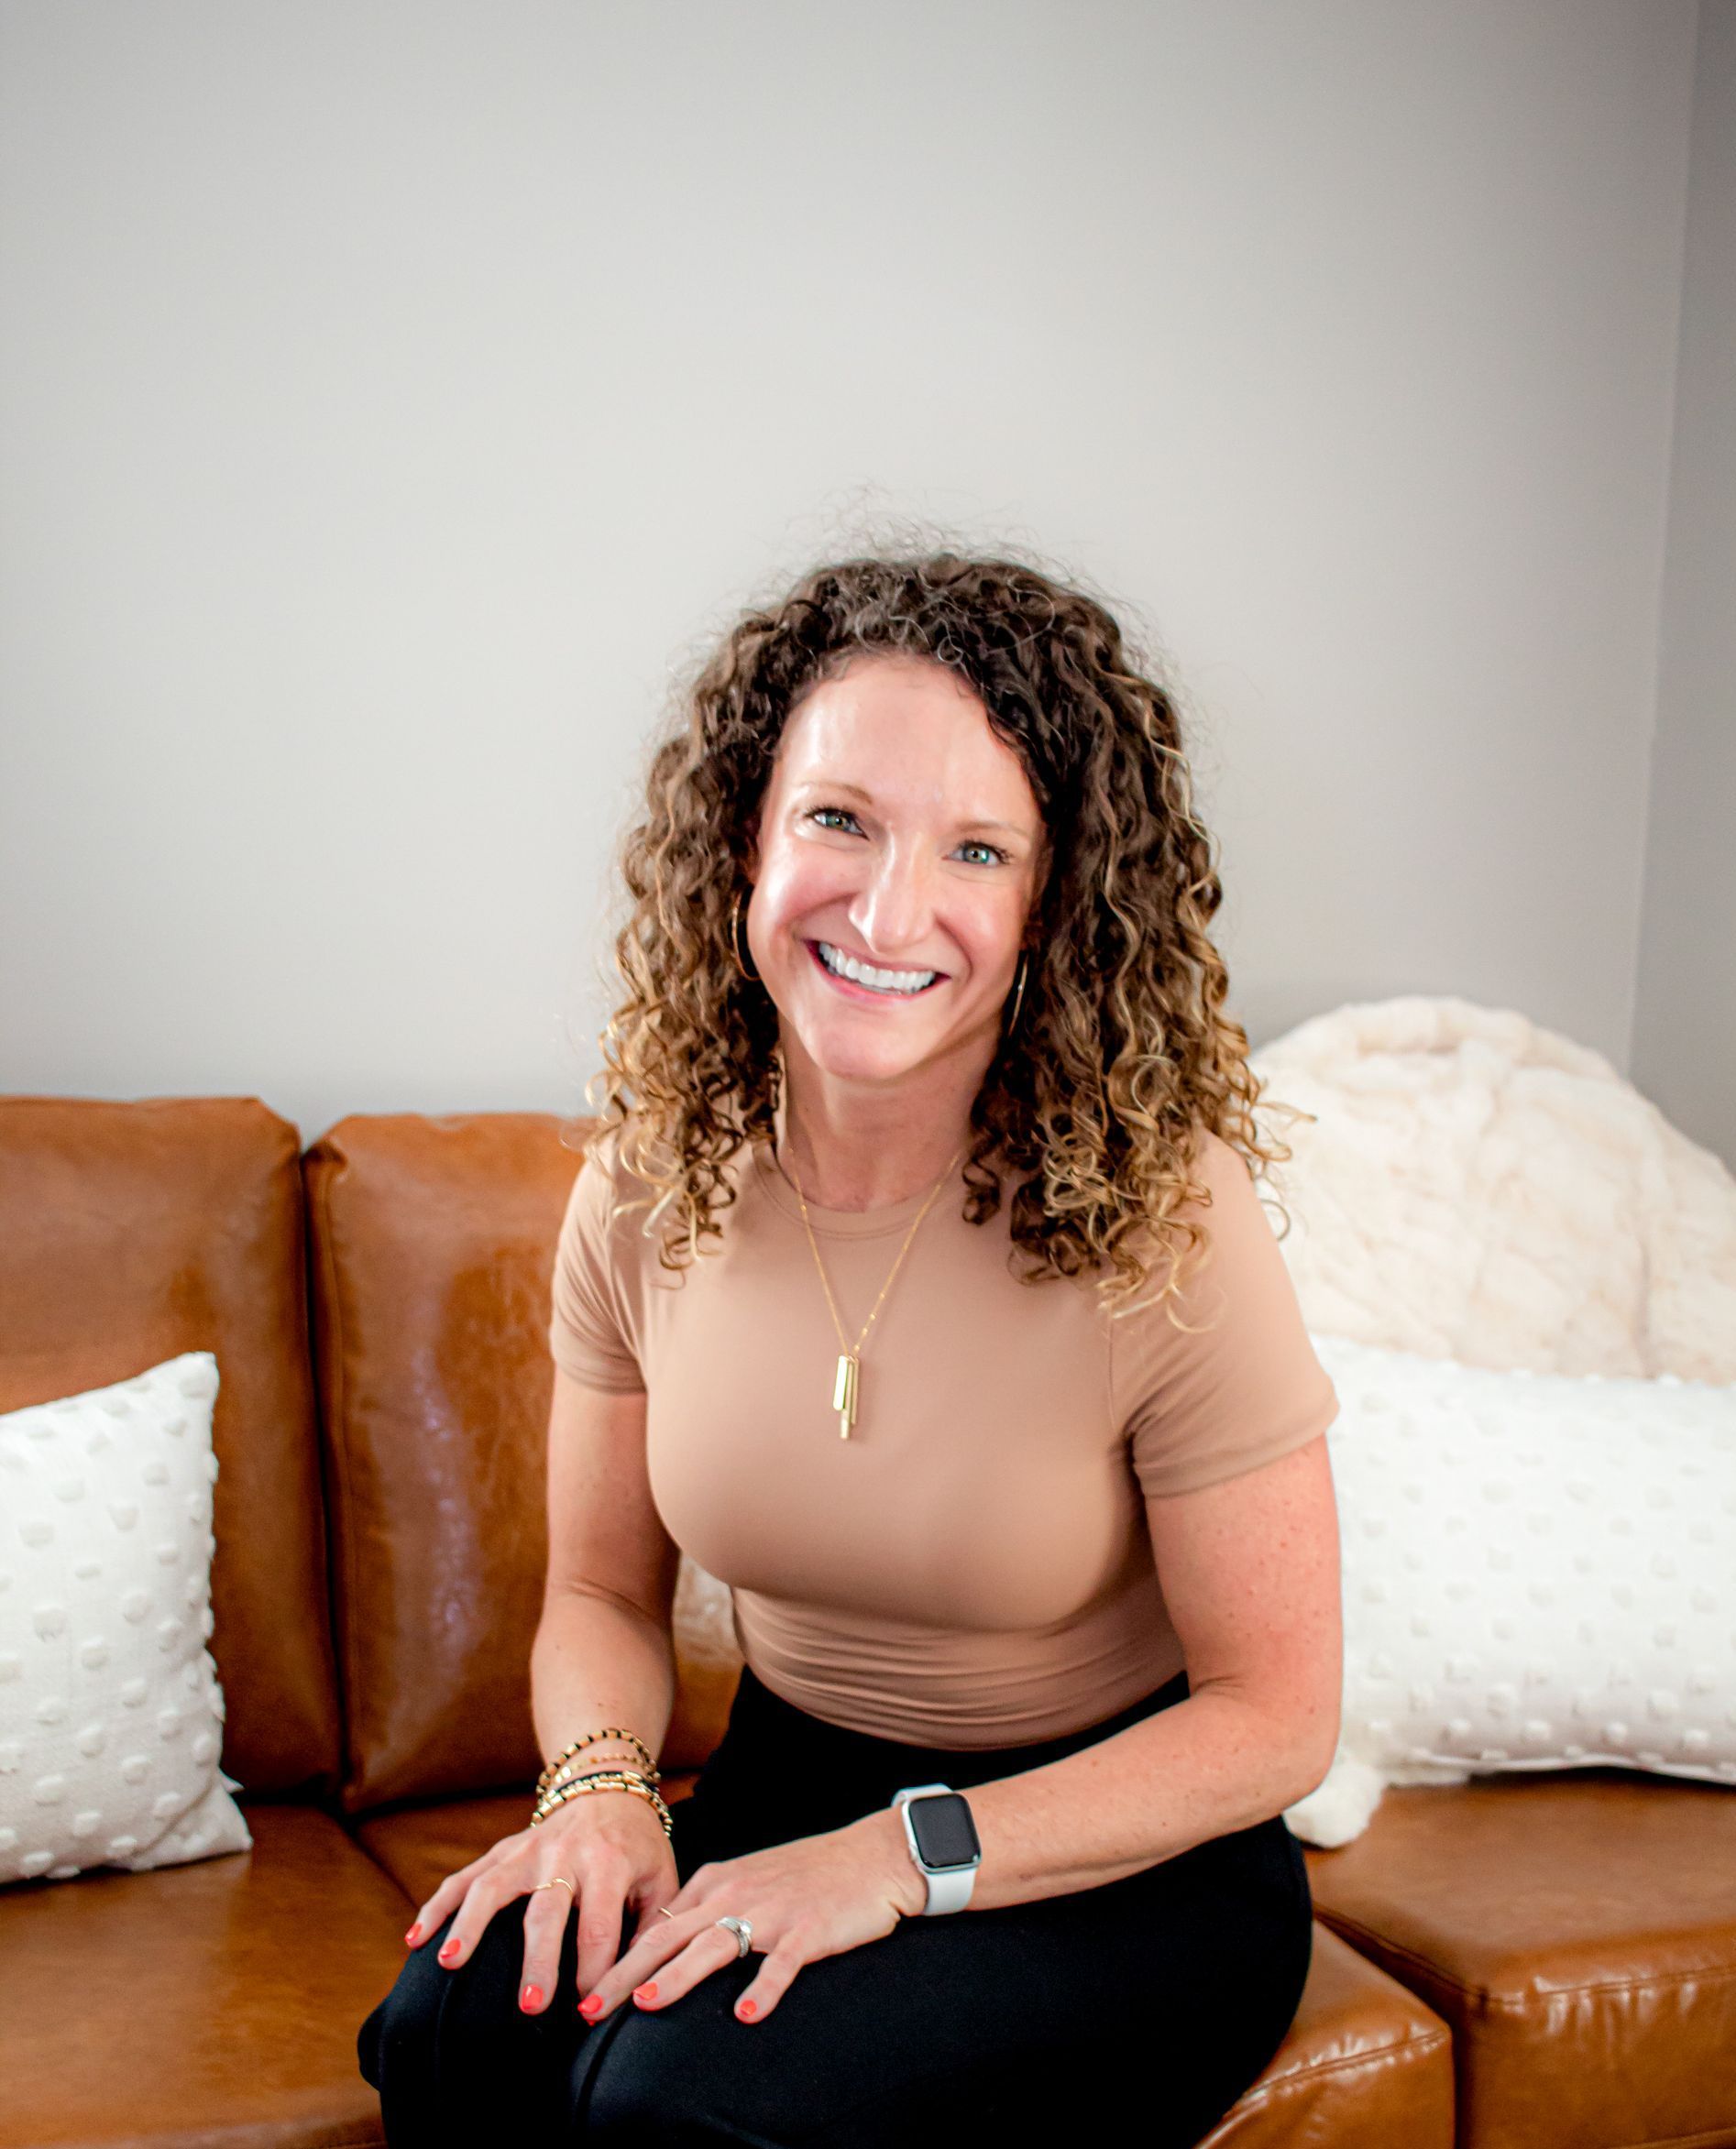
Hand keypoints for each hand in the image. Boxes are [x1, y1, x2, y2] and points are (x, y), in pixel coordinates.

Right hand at [402, 1787, 677, 2015]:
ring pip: (493, 1886)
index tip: (588, 2014)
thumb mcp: (661, 1880)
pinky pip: (464, 1875)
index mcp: (610, 1863)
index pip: (599, 1926)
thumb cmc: (639, 1848)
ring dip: (471, 1925)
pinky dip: (438, 1904)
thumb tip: (636, 1988)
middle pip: (547, 1911)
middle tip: (530, 2006)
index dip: (594, 1972)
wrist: (609, 1789)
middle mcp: (565, 1853)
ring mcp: (527, 1848)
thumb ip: (650, 1929)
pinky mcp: (502, 1849)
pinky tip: (416, 1938)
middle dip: (538, 1959)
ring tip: (451, 1964)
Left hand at [578, 1806, 925, 2026]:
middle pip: (671, 1937)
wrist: (870, 1856)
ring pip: (715, 1944)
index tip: (589, 1991)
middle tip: (590, 2009)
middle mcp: (735, 1893)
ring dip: (678, 1976)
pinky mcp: (809, 1930)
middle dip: (627, 1974)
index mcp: (717, 1881)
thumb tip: (666, 1945)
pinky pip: (782, 1962)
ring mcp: (772, 1912)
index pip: (657, 1925)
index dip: (620, 1959)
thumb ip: (710, 1907)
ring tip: (647, 2005)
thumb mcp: (749, 1879)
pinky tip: (747, 2016)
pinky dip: (763, 1988)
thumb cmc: (809, 1874)